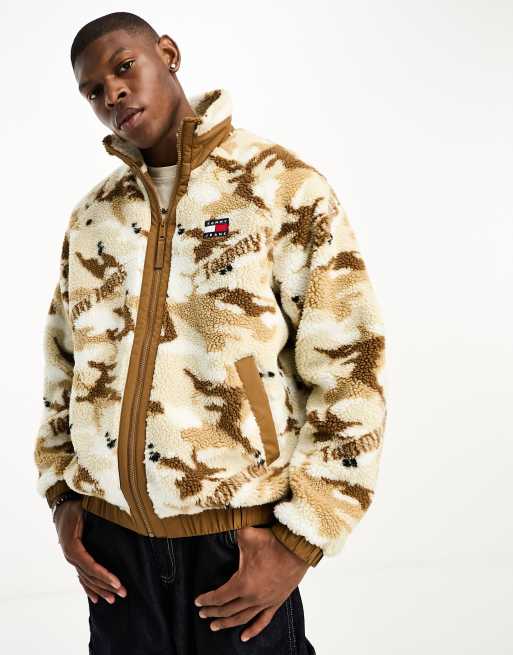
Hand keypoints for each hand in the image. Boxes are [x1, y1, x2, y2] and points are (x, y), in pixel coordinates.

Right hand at [53, 500, 126, 603]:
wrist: (62, 506)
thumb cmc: (75, 507)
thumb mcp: (85, 509)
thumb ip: (99, 514)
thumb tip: (119, 514)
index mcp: (73, 547)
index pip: (91, 566)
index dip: (104, 576)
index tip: (117, 583)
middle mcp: (71, 556)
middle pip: (90, 576)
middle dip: (107, 586)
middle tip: (123, 593)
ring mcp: (71, 559)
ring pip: (86, 579)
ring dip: (100, 590)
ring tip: (113, 600)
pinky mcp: (74, 558)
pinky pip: (81, 576)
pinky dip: (88, 588)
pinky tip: (95, 598)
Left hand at [194, 525, 309, 641]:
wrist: (297, 548)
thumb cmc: (271, 541)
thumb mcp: (246, 534)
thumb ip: (230, 529)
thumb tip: (218, 519)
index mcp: (242, 583)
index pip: (219, 596)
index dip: (207, 600)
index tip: (198, 602)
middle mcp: (252, 597)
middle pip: (228, 610)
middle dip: (213, 613)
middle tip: (203, 614)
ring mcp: (265, 602)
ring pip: (242, 618)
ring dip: (227, 624)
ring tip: (215, 627)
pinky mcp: (276, 602)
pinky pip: (263, 621)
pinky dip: (253, 630)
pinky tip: (243, 637)